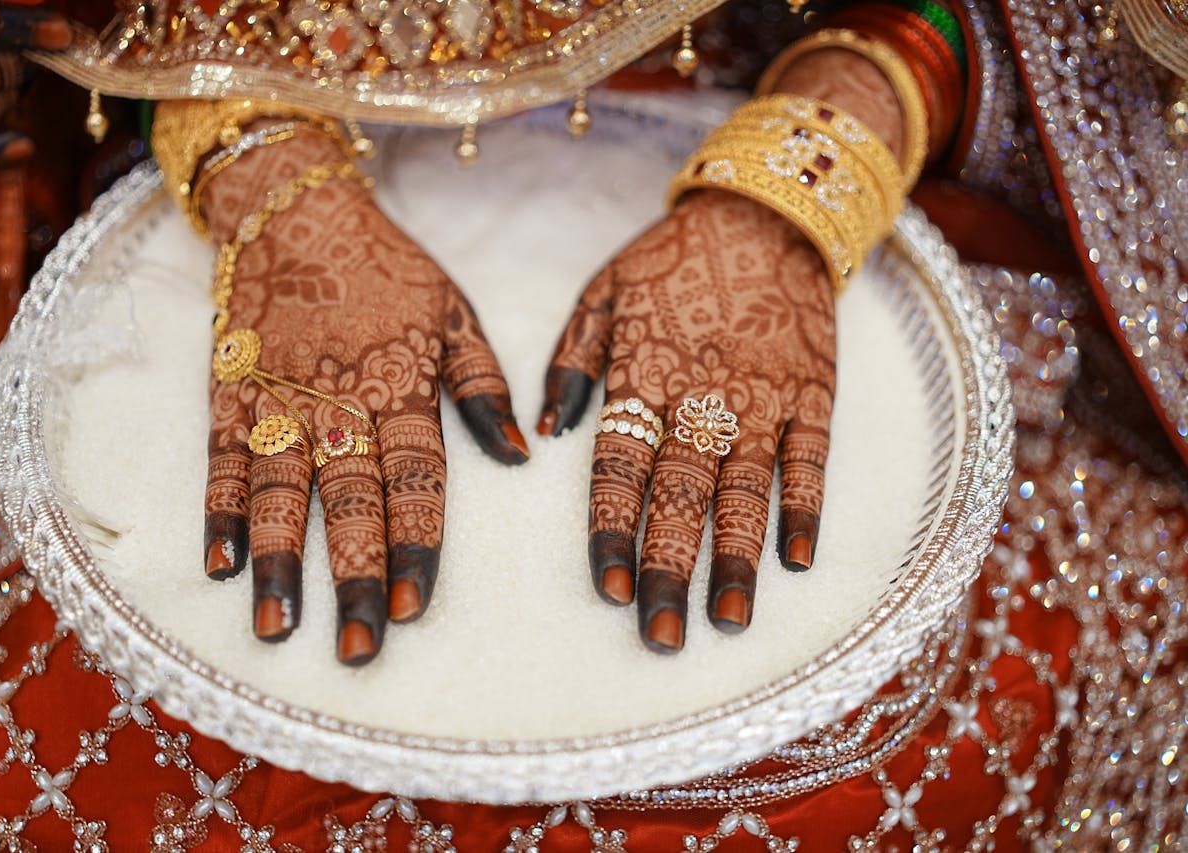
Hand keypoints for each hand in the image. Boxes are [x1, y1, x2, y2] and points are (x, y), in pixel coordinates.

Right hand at [200, 131, 528, 665]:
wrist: (296, 211)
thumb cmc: (386, 269)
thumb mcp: (453, 314)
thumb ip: (483, 387)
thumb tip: (523, 454)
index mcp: (399, 387)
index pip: (414, 480)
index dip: (415, 543)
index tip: (413, 605)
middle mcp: (338, 403)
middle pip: (349, 500)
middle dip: (353, 576)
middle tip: (357, 647)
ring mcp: (278, 400)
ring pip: (279, 491)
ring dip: (279, 560)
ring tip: (279, 626)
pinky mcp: (231, 394)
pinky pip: (223, 460)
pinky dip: (219, 512)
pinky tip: (218, 564)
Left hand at [539, 190, 834, 652]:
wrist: (766, 213)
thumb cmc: (672, 259)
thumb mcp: (603, 293)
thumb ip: (571, 360)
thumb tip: (539, 431)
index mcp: (644, 375)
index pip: (621, 467)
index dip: (613, 530)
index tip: (607, 590)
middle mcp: (702, 395)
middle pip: (681, 494)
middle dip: (669, 568)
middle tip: (661, 636)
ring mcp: (763, 396)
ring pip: (746, 489)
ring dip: (736, 557)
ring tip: (727, 619)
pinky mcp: (813, 392)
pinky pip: (810, 458)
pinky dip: (805, 507)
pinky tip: (798, 560)